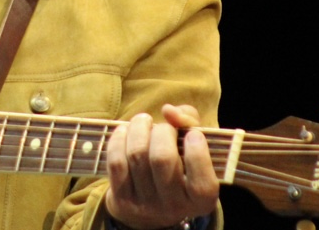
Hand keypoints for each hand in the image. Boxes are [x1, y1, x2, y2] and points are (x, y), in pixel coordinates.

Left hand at [103, 103, 218, 229]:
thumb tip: (169, 111)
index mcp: (200, 201)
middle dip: (162, 132)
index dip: (198, 154)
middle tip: (164, 126)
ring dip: (139, 129)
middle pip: (162, 159)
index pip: (202, 184)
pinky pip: (116, 162)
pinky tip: (125, 131)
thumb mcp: (193, 150)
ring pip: (137, 155)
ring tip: (143, 121)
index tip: (194, 134)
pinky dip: (119, 139)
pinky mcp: (121, 199)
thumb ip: (190, 123)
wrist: (148, 205)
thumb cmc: (178, 167)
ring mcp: (145, 204)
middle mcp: (174, 207)